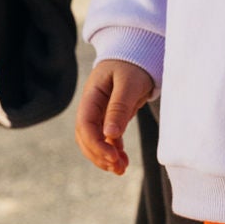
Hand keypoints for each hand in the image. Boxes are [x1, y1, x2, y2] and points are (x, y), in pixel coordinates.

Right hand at [75, 59, 155, 173]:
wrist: (139, 53)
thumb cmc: (133, 64)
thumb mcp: (128, 83)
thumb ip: (119, 108)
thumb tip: (109, 135)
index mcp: (91, 96)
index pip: (85, 125)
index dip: (96, 144)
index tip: (113, 157)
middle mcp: (92, 106)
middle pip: (86, 137)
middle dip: (99, 155)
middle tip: (119, 167)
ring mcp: (100, 113)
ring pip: (94, 141)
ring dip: (105, 157)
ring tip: (121, 170)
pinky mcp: (110, 118)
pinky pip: (107, 139)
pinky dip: (113, 151)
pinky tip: (122, 163)